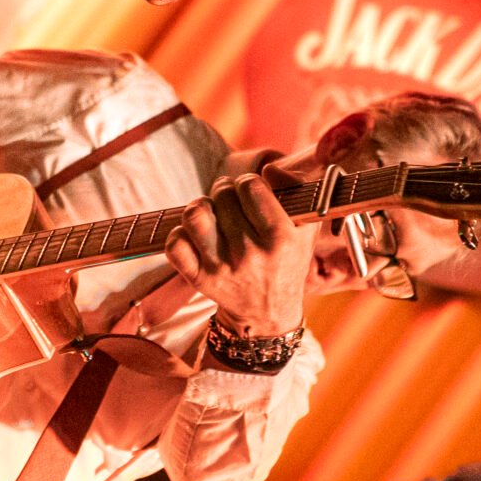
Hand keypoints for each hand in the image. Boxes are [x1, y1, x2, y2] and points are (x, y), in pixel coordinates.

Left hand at [166, 173, 310, 340]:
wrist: (268, 313)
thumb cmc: (287, 262)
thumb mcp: (305, 228)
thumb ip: (295, 190)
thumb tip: (269, 168)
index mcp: (280, 238)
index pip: (250, 186)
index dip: (248, 183)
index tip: (250, 192)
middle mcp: (251, 253)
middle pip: (222, 195)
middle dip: (225, 192)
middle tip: (230, 202)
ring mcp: (222, 267)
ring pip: (195, 215)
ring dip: (201, 207)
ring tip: (210, 213)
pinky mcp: (200, 279)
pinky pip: (175, 243)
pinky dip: (181, 233)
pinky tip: (195, 235)